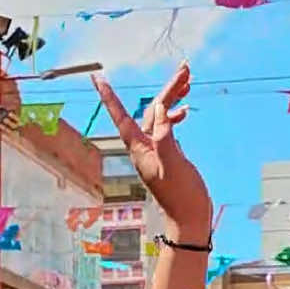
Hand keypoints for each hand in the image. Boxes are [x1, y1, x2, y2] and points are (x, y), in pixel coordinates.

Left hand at [93, 62, 211, 238]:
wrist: (190, 220)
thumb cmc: (182, 197)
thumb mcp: (173, 165)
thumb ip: (166, 136)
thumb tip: (160, 108)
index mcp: (140, 149)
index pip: (122, 118)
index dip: (110, 98)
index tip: (98, 79)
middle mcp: (145, 148)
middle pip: (151, 110)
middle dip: (168, 88)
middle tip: (185, 68)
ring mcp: (156, 152)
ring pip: (161, 116)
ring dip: (173, 98)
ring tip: (189, 83)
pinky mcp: (168, 156)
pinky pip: (167, 128)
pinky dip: (175, 117)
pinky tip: (185, 112)